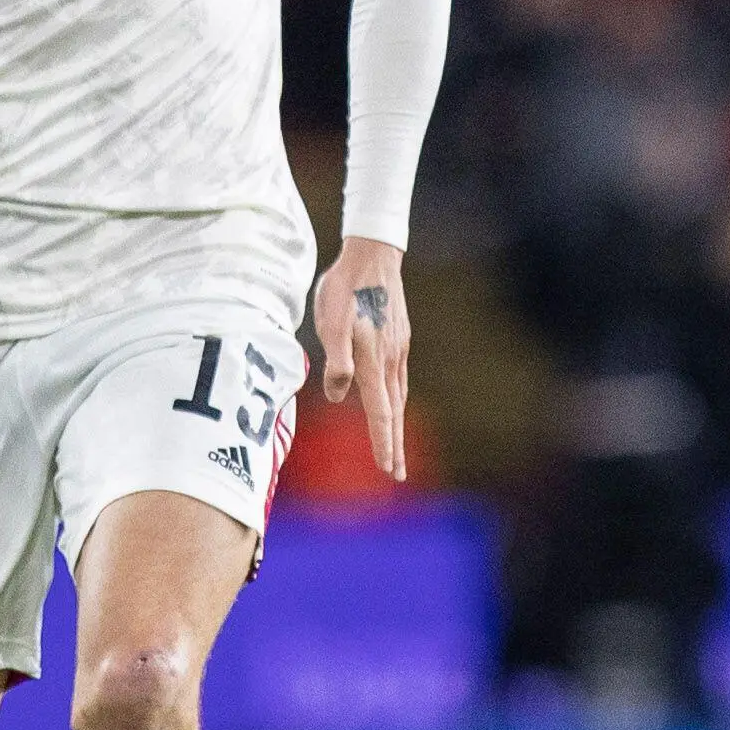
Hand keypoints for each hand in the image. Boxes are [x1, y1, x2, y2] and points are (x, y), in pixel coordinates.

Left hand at [310, 236, 411, 481]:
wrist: (373, 256)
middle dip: (394, 444)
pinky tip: (393, 402)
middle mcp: (391, 360)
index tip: (387, 470)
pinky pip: (398, 379)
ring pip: (399, 397)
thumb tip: (339, 396)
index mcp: (374, 361)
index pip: (381, 412)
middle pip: (394, 412)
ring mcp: (397, 349)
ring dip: (396, 425)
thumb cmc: (345, 288)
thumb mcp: (331, 323)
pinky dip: (397, 401)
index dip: (382, 442)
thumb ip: (337, 361)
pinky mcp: (398, 338)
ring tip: (396, 447)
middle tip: (397, 473)